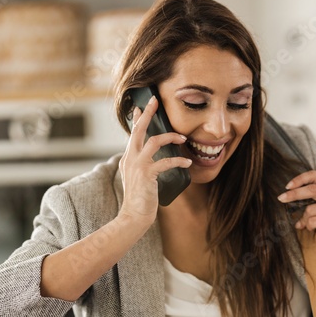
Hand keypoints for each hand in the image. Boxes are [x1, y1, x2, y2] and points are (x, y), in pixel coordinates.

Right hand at [117, 95, 191, 227]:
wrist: (134, 216)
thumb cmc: (140, 199)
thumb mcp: (138, 178)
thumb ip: (143, 166)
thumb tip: (154, 159)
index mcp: (128, 158)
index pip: (132, 134)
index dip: (137, 119)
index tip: (141, 106)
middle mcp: (130, 158)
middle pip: (138, 129)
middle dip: (147, 113)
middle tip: (155, 100)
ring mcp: (137, 165)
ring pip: (153, 141)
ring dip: (170, 137)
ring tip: (183, 138)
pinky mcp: (146, 174)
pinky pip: (165, 161)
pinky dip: (178, 161)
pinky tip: (188, 163)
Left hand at [278, 170, 315, 258]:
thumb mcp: (313, 203)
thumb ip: (305, 196)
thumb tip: (285, 195)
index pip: (315, 176)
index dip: (300, 179)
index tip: (287, 187)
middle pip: (313, 189)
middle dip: (294, 194)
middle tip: (281, 198)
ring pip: (310, 209)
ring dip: (304, 218)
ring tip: (307, 223)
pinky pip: (313, 221)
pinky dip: (308, 226)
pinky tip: (312, 228)